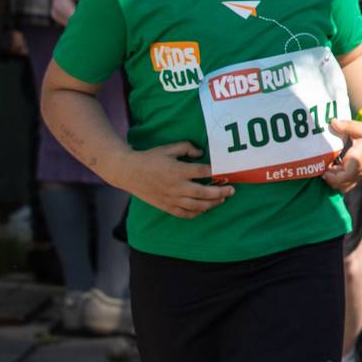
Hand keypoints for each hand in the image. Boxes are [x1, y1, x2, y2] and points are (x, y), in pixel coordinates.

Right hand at [115, 141, 232, 218]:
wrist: (128, 172)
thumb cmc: (150, 158)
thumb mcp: (169, 148)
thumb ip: (188, 148)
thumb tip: (202, 154)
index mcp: (178, 170)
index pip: (203, 172)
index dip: (217, 172)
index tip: (227, 172)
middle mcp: (176, 186)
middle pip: (204, 193)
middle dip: (220, 192)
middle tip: (232, 190)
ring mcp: (171, 198)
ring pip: (196, 206)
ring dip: (212, 204)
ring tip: (222, 199)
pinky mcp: (165, 206)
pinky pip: (184, 213)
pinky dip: (196, 213)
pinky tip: (204, 209)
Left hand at [323, 115, 361, 191]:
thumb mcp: (361, 127)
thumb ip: (346, 126)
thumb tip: (332, 122)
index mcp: (357, 160)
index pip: (342, 177)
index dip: (330, 176)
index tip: (323, 169)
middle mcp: (359, 170)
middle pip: (340, 184)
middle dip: (329, 178)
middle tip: (322, 166)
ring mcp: (361, 174)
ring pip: (344, 186)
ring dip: (334, 180)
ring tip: (328, 168)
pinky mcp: (361, 174)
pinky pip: (348, 184)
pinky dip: (340, 181)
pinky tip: (336, 169)